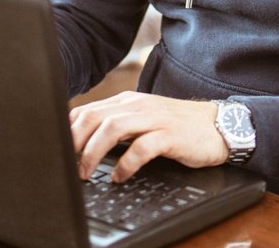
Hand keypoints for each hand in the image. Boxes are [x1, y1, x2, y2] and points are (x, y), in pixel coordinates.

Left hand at [69, 92, 228, 181]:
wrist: (219, 125)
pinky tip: (119, 176)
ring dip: (93, 152)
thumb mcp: (143, 119)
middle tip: (67, 164)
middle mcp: (138, 106)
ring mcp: (154, 119)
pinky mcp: (170, 135)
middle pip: (95, 117)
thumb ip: (118, 125)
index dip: (68, 130)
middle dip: (75, 141)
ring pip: (113, 128)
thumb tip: (85, 142)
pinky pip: (142, 147)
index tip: (59, 150)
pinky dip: (126, 163)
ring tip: (86, 172)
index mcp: (128, 102)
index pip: (87, 110)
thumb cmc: (178, 126)